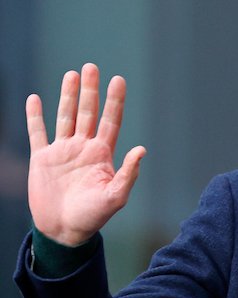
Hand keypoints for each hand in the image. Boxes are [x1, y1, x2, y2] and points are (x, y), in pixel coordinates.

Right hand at [27, 63, 145, 245]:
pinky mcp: (42, 158)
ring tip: (72, 74)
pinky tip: (35, 99)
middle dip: (90, 91)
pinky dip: (35, 116)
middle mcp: (84, 149)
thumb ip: (128, 173)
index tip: (118, 80)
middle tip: (92, 67)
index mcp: (103, 156)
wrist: (64, 230)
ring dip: (67, 96)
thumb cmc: (93, 217)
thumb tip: (141, 149)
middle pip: (87, 113)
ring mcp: (62, 152)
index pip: (110, 122)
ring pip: (65, 117)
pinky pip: (38, 132)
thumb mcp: (115, 197)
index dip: (114, 101)